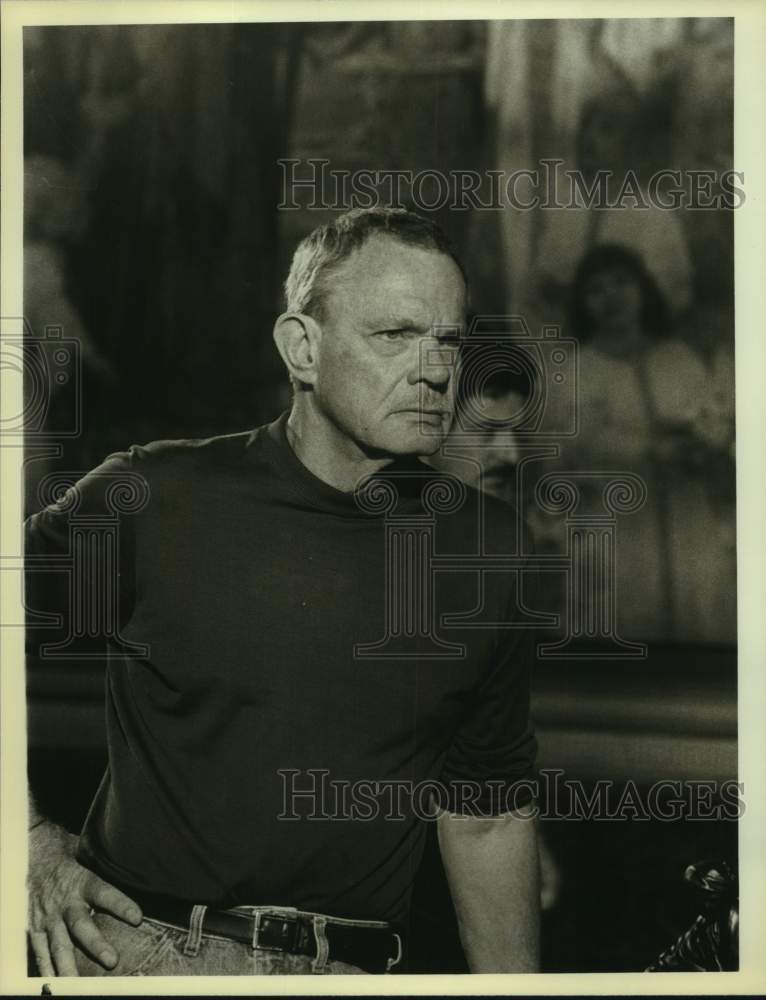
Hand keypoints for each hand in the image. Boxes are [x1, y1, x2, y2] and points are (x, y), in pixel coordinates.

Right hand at [28, 821, 141, 976]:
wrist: (36, 858)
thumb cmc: (72, 862)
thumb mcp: (91, 860)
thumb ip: (110, 872)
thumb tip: (144, 874)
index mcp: (84, 882)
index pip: (105, 892)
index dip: (121, 905)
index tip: (137, 918)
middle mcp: (66, 902)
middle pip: (81, 925)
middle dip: (96, 944)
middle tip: (112, 961)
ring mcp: (48, 917)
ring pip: (59, 945)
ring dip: (68, 967)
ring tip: (77, 984)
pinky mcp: (34, 928)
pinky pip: (39, 952)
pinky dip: (46, 970)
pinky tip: (54, 985)